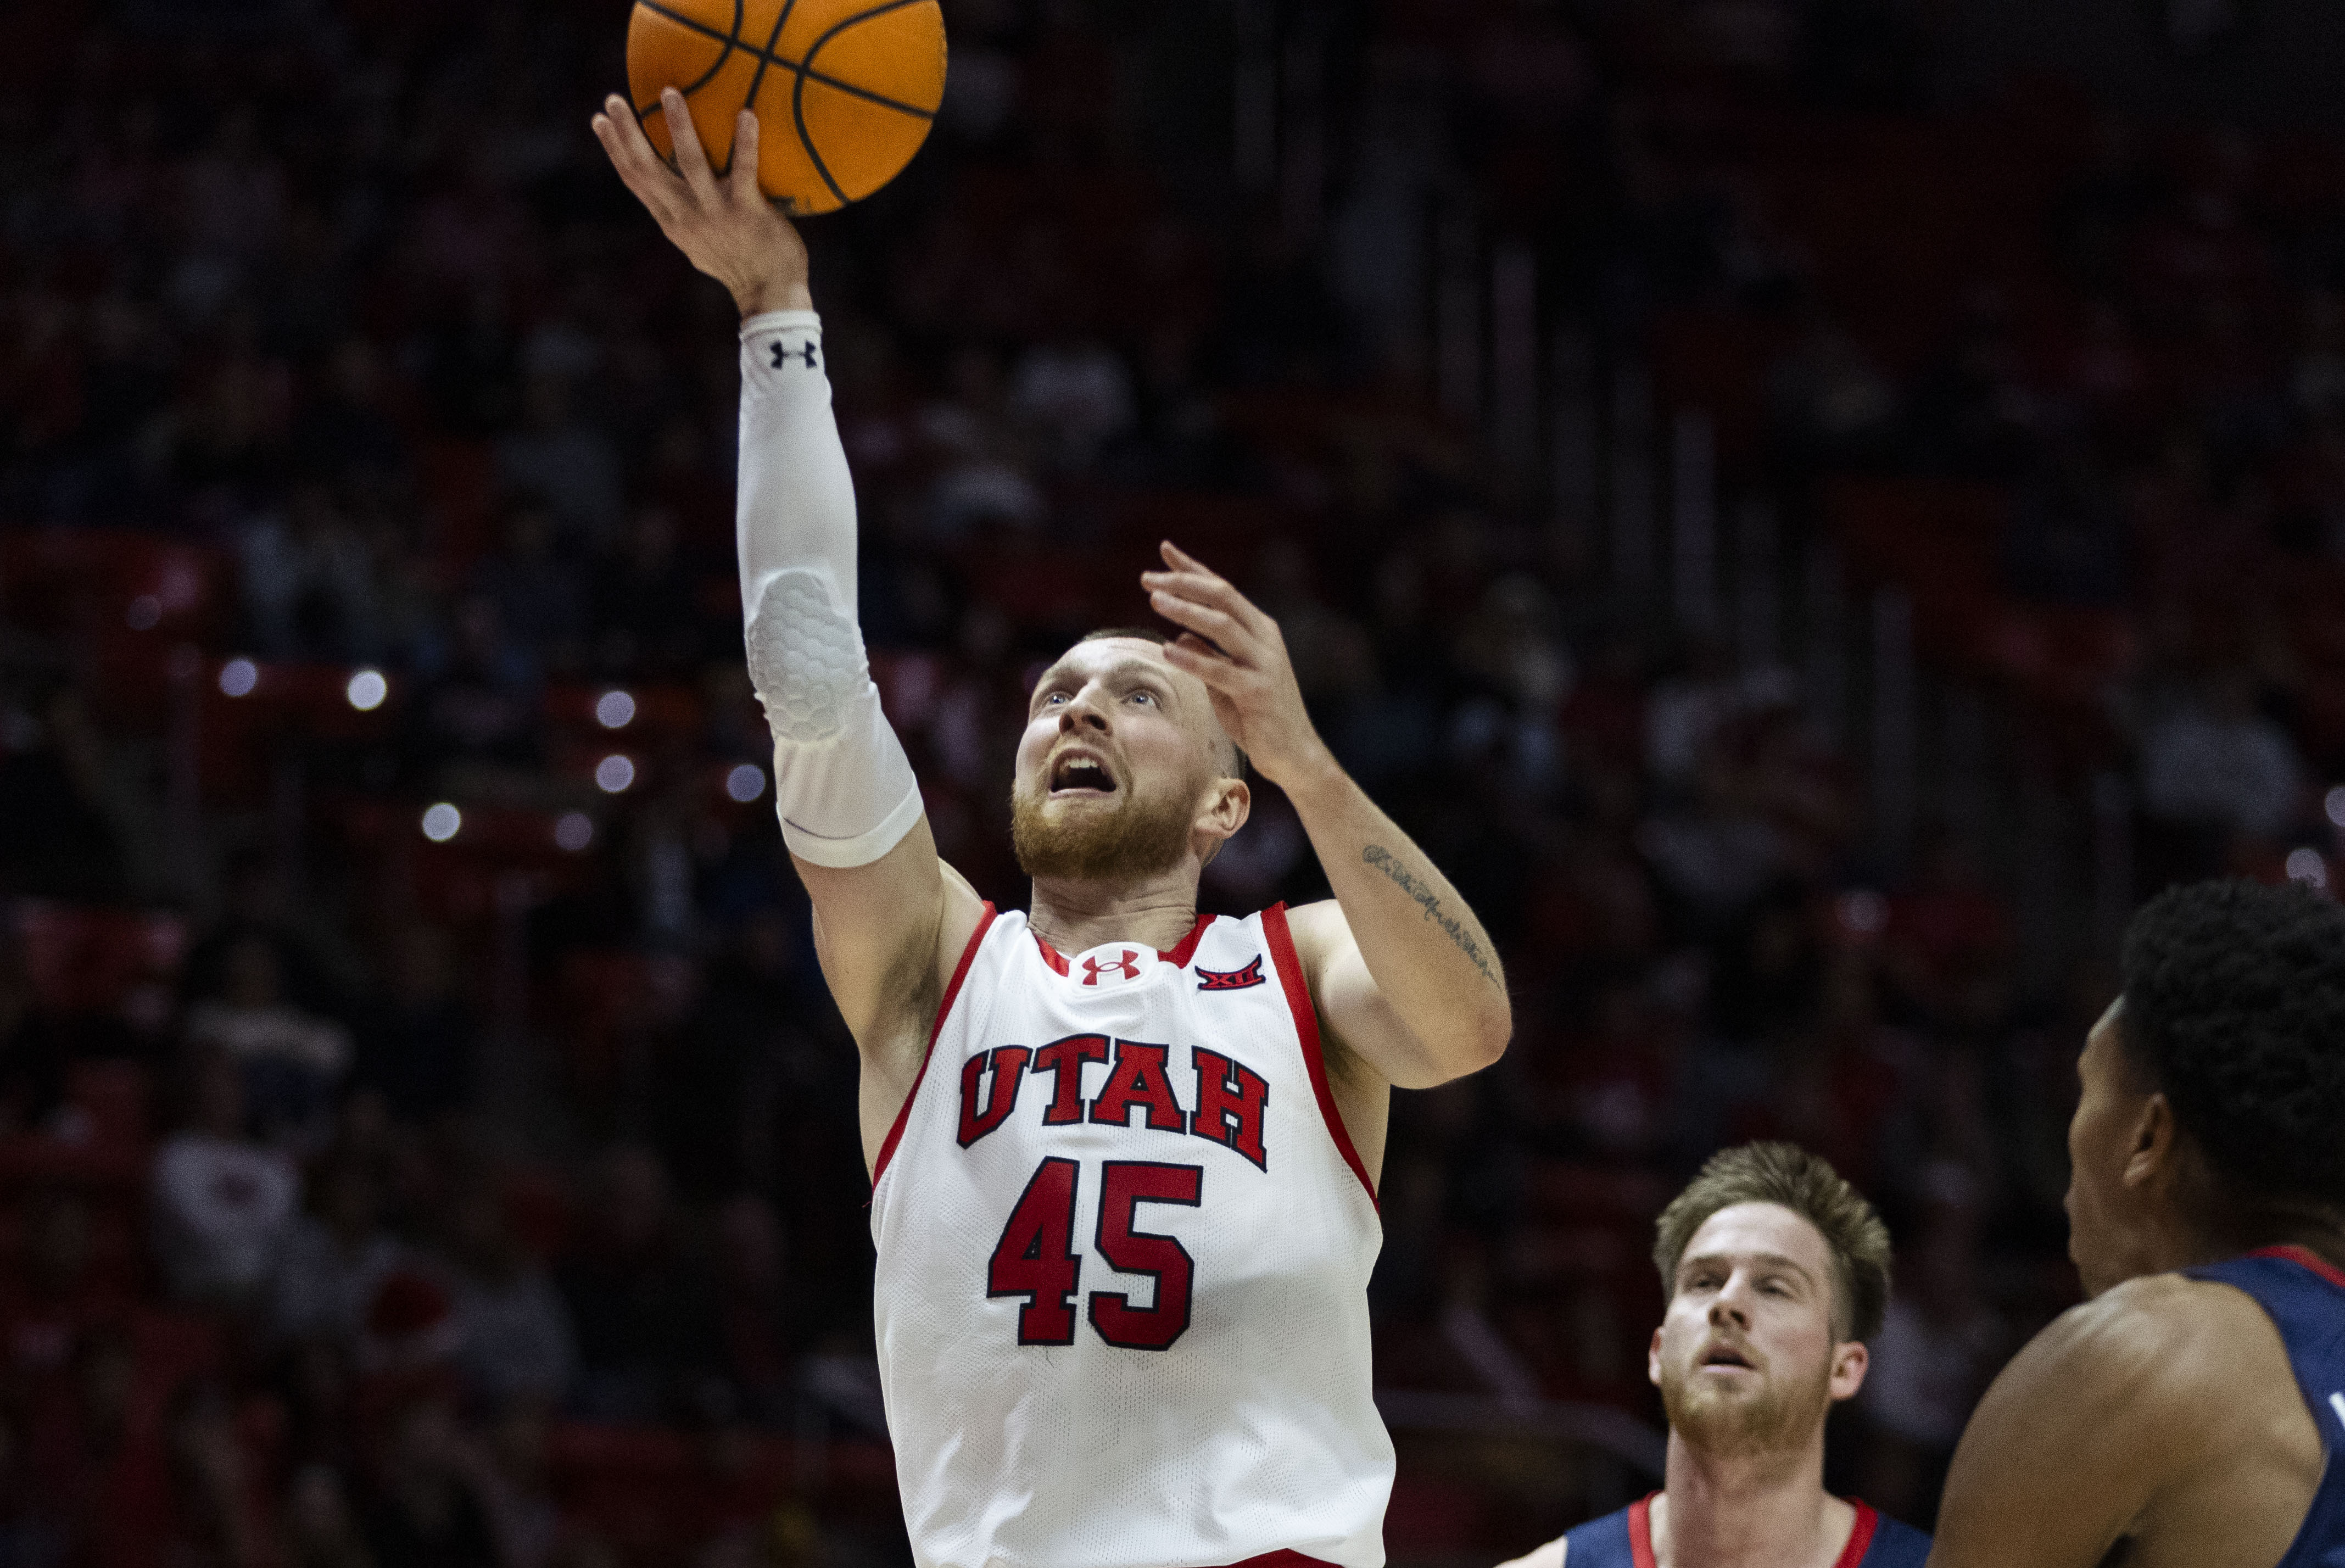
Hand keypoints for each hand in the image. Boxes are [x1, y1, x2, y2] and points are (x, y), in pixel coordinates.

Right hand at [590, 88, 810, 317]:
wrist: (770, 296)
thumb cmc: (740, 265)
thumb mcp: (700, 245)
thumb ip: (686, 218)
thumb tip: (675, 197)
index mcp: (672, 221)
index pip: (634, 180)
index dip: (614, 149)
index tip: (599, 120)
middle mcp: (686, 216)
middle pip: (647, 168)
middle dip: (626, 132)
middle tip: (615, 98)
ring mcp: (715, 213)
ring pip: (689, 162)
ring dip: (678, 125)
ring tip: (669, 92)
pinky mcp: (747, 212)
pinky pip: (744, 169)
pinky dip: (745, 141)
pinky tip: (746, 113)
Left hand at [1142, 541, 1336, 792]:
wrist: (1295, 755)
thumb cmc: (1258, 718)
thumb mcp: (1226, 681)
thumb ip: (1208, 656)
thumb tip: (1179, 637)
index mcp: (1259, 630)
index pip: (1222, 590)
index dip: (1192, 567)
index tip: (1164, 549)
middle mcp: (1265, 639)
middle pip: (1223, 597)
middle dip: (1184, 583)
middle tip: (1147, 578)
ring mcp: (1264, 664)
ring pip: (1223, 625)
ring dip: (1187, 610)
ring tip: (1155, 601)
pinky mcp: (1259, 692)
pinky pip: (1221, 671)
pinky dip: (1194, 659)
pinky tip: (1168, 651)